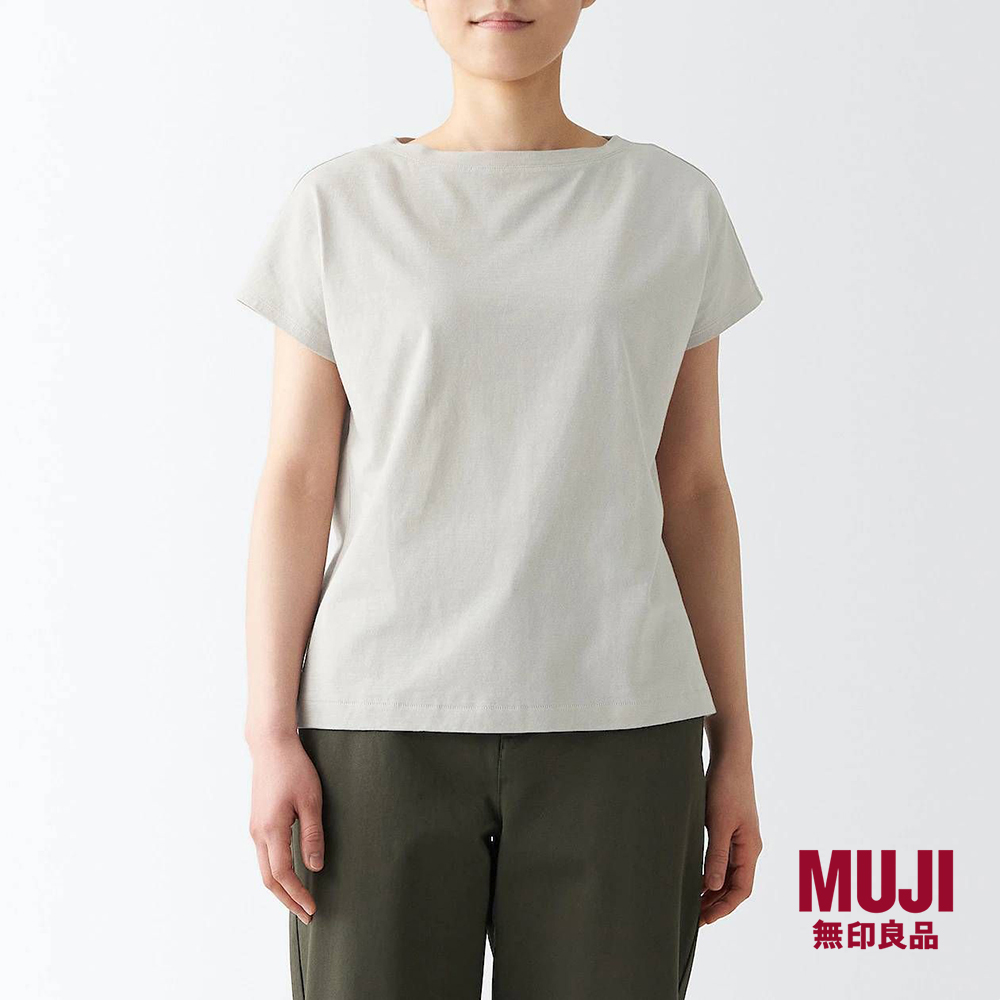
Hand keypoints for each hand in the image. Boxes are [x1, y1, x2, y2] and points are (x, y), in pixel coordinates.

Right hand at [249, 734, 324, 923]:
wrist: (271, 746)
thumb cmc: (294, 768)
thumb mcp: (311, 800)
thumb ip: (312, 835)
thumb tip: (314, 867)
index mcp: (271, 830)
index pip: (282, 875)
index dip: (297, 895)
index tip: (312, 909)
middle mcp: (258, 833)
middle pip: (269, 879)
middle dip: (288, 900)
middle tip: (307, 914)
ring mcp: (255, 828)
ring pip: (264, 869)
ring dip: (281, 888)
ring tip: (300, 900)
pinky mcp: (257, 822)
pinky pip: (264, 856)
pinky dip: (276, 872)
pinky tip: (290, 874)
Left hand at [700, 753, 762, 925]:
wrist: (730, 758)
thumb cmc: (726, 788)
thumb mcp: (719, 823)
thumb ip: (717, 855)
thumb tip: (714, 886)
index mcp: (750, 848)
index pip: (741, 889)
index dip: (723, 907)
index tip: (705, 920)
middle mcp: (748, 847)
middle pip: (735, 885)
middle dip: (717, 903)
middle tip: (694, 918)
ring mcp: (740, 838)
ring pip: (728, 873)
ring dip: (713, 889)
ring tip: (692, 903)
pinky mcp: (729, 828)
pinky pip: (723, 859)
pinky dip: (711, 872)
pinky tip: (695, 877)